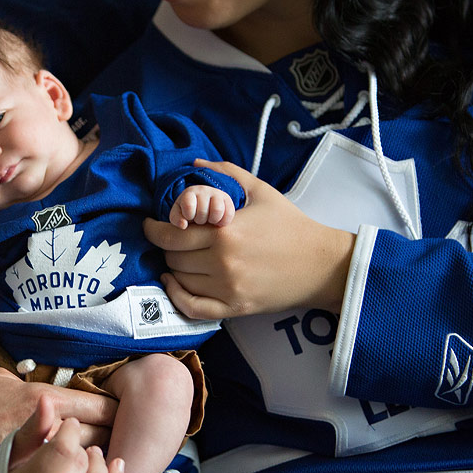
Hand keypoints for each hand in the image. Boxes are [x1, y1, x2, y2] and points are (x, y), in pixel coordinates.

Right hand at [0, 369, 116, 472]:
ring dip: (92, 463)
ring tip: (99, 460)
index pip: (95, 407)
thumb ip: (26, 385)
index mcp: (39, 402)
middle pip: (96, 439)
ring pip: (81, 466)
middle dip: (108, 438)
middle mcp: (43, 434)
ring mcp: (35, 465)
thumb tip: (45, 395)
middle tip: (118, 436)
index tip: (122, 411)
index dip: (114, 410)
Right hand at [7, 395, 124, 472]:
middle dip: (81, 445)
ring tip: (90, 452)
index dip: (70, 430)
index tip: (68, 424)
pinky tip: (114, 465)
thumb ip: (30, 430)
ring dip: (99, 461)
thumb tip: (46, 400)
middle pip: (81, 464)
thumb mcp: (8, 458)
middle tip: (75, 440)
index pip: (62, 451)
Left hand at [145, 160, 354, 319]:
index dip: (154, 228)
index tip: (150, 223)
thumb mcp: (259, 191)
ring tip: (179, 255)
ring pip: (179, 279)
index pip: (172, 233)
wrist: (322, 265)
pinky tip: (173, 282)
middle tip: (170, 238)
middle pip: (172, 257)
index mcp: (226, 231)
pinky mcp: (234, 309)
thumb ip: (225, 173)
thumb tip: (194, 163)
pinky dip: (176, 296)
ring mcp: (228, 289)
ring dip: (173, 267)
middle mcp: (223, 262)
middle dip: (165, 246)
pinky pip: (192, 308)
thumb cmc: (290, 225)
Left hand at [169, 184, 234, 228]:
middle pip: (203, 211)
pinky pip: (229, 214)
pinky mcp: (227, 199)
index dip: (189, 216)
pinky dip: (223, 222)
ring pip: (217, 211)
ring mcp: (217, 193)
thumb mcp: (178, 215)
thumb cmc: (187, 212)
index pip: (189, 206)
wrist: (201, 206)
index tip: (189, 217)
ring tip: (208, 220)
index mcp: (189, 193)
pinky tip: (217, 222)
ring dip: (212, 221)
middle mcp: (204, 190)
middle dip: (200, 220)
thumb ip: (176, 219)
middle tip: (199, 220)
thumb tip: (183, 225)